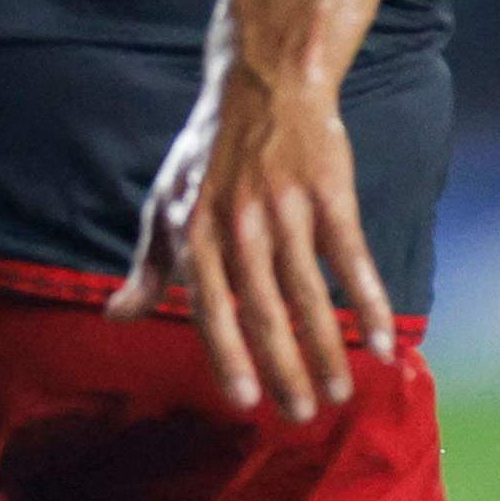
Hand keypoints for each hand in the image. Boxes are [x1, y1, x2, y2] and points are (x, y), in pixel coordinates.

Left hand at [108, 59, 397, 421]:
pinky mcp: (331, 194)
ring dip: (328, 349)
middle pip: (264, 311)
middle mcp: (238, 225)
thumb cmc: (207, 154)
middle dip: (284, 370)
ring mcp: (287, 209)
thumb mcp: (164, 204)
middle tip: (300, 416)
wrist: (263, 84)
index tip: (245, 403)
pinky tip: (384, 344)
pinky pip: (352, 259)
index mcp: (194, 232)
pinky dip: (371, 304)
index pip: (210, 308)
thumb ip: (146, 267)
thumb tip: (115, 317)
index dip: (228, 356)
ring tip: (338, 393)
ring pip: (309, 294)